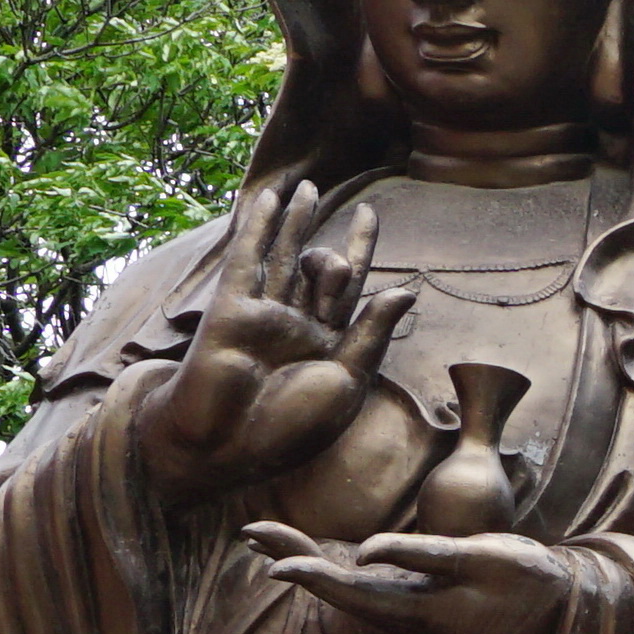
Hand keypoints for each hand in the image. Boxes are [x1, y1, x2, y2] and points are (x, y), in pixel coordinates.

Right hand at [144, 182, 408, 493]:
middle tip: (343, 253)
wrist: (227, 448)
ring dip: (295, 222)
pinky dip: (258, 228)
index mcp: (328, 346)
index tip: (370, 213)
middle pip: (319, 273)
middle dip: (333, 256)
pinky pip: (247, 260)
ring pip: (284, 259)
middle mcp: (296, 326)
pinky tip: (268, 198)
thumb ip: (372, 333)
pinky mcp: (231, 308)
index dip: (361, 247)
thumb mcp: (346, 381)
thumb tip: (406, 290)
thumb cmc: (289, 429)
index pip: (350, 288)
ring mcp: (263, 315)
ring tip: (306, 186)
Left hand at [246, 524, 570, 633]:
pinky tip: (321, 555)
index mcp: (421, 612)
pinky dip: (340, 567)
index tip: (274, 567)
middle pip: (340, 590)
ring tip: (266, 535)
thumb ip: (426, 555)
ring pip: (351, 589)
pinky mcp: (426, 605)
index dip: (312, 579)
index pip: (353, 593)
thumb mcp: (487, 559)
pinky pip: (372, 588)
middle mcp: (409, 620)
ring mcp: (416, 615)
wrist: (570, 619)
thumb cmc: (532, 583)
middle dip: (297, 560)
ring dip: (310, 562)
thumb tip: (367, 553)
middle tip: (252, 533)